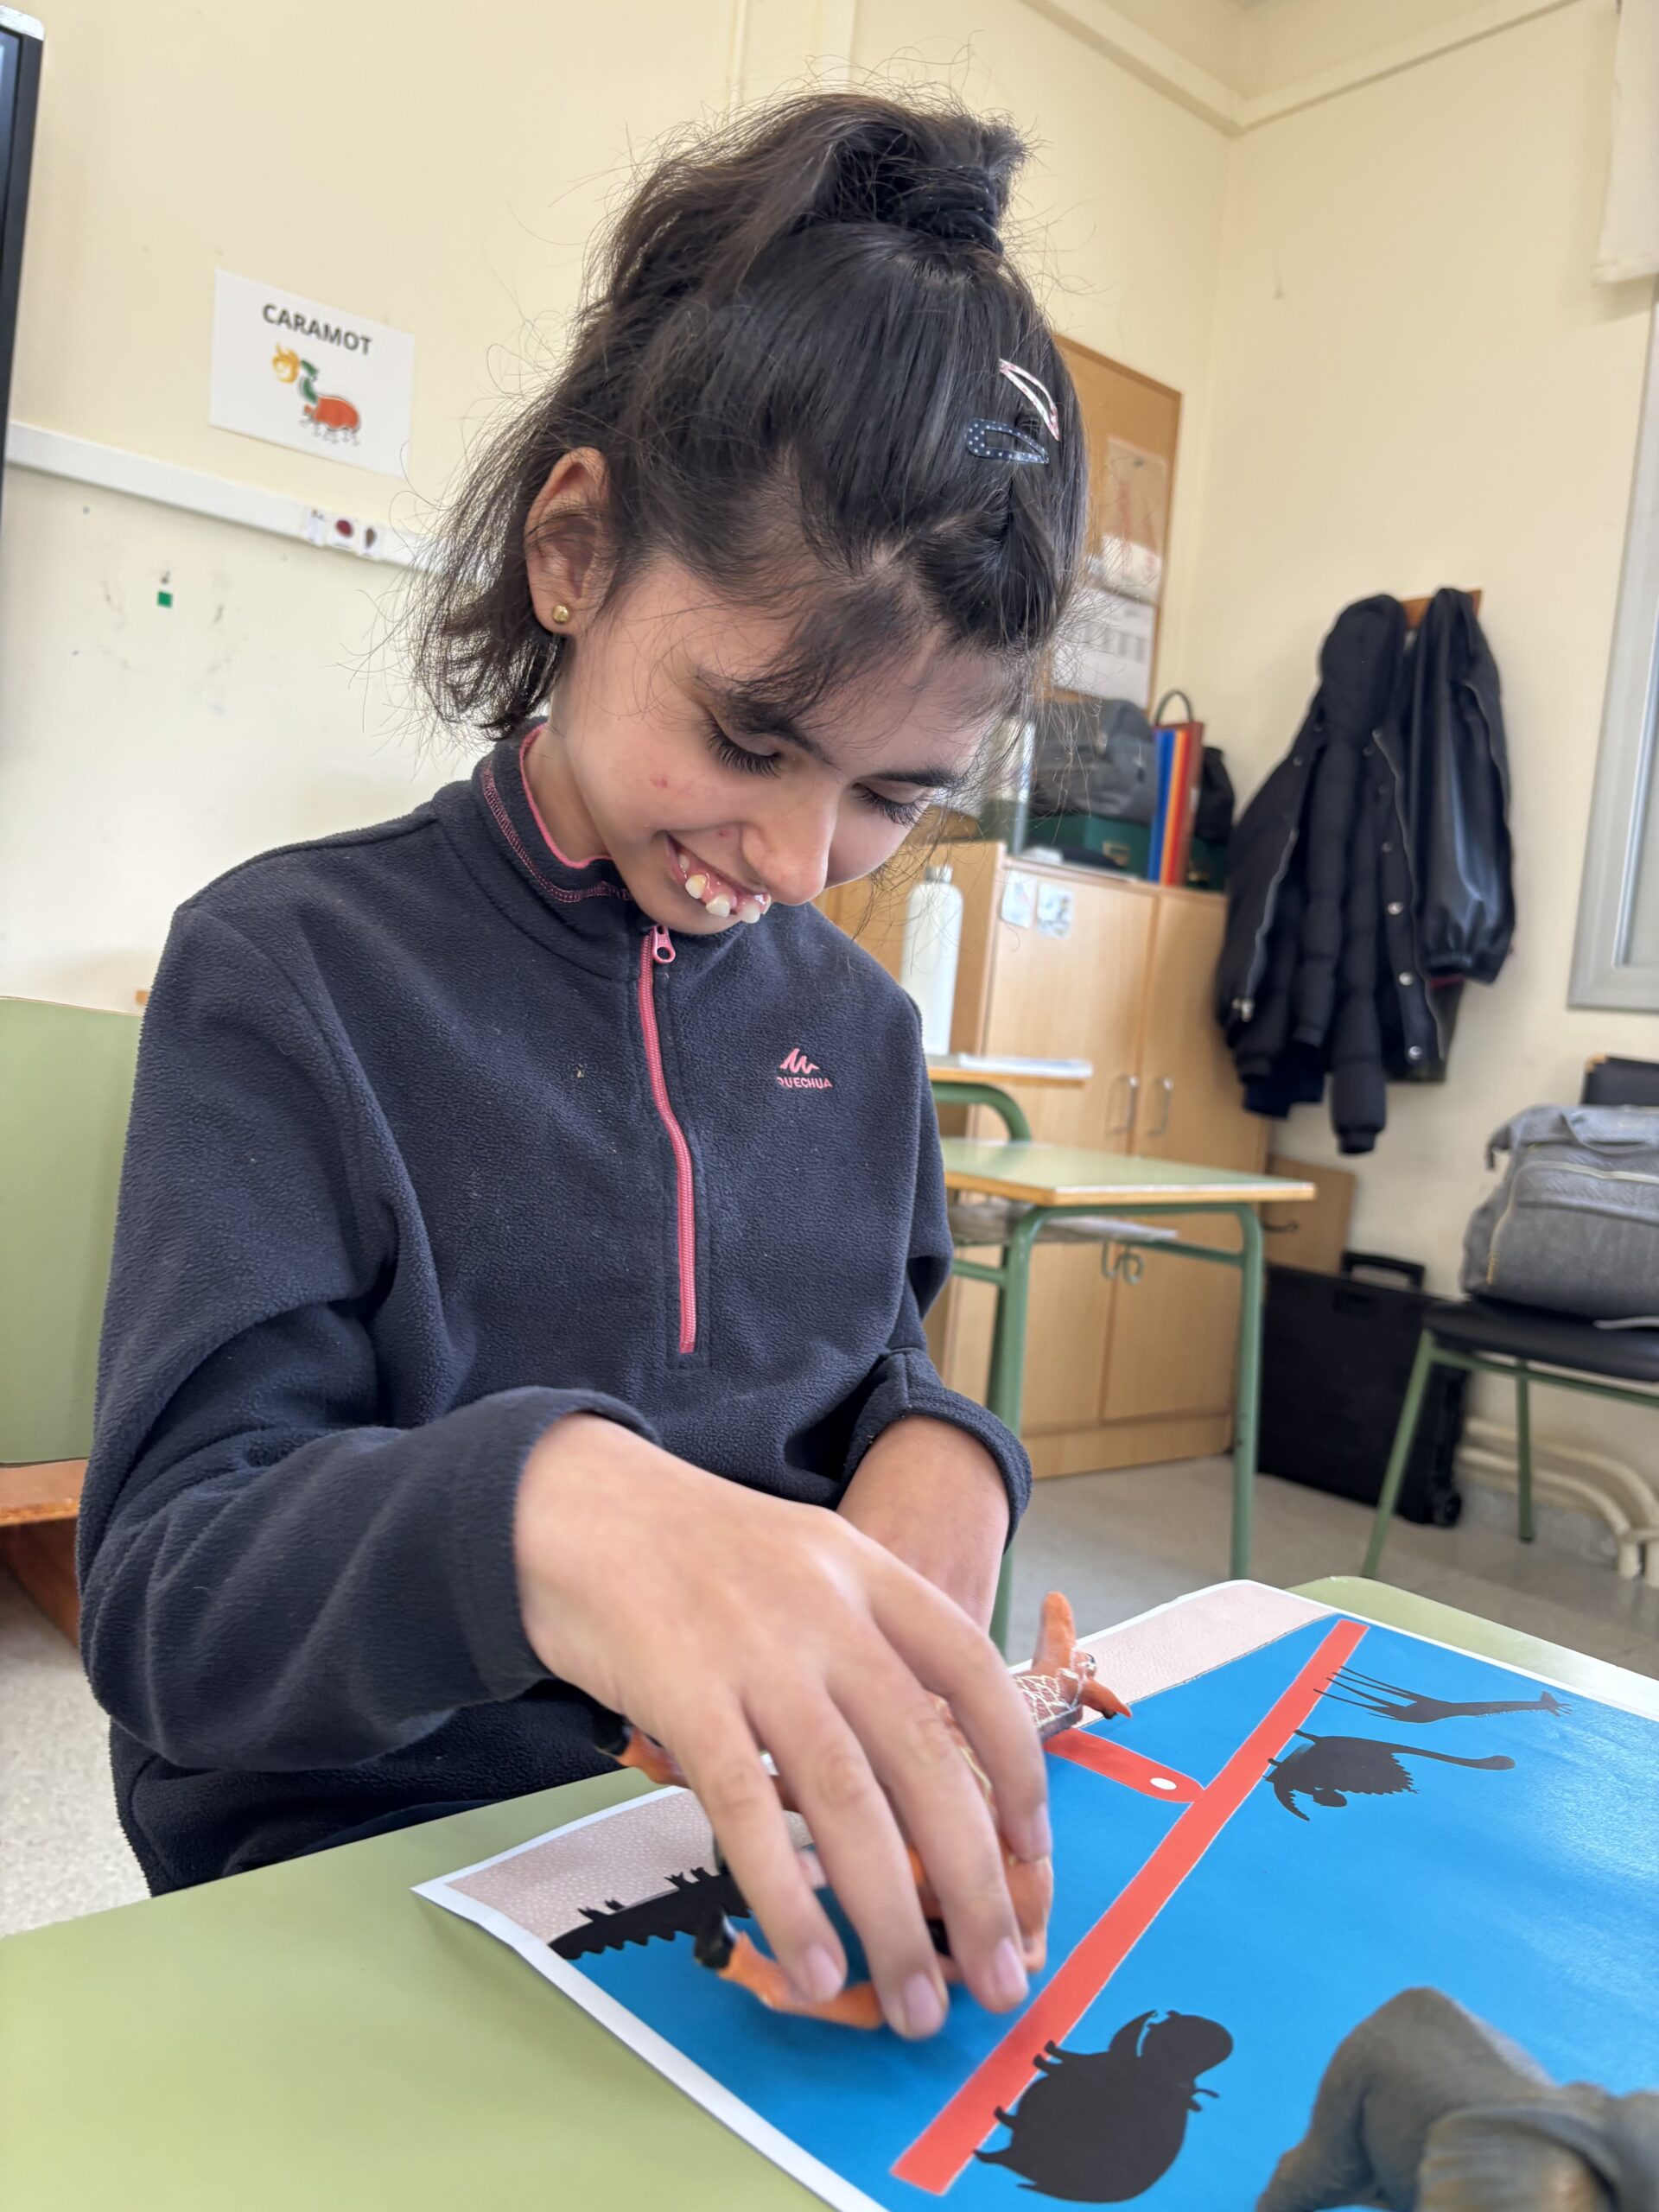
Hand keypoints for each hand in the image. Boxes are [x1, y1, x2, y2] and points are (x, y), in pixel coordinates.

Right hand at [513, 1415, 1049, 2037]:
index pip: (972, 1670)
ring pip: (847, 1800)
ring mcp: (755, 1652)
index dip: (1016, 1763)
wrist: (573, 1504)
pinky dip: (789, 1896)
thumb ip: (861, 1641)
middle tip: (999, 1976)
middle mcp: (825, 1611)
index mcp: (866, 1572)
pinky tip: (816, 1961)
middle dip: (974, 1881)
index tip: (1033, 1851)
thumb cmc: (691, 1552)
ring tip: (918, 2002)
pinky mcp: (682, 1694)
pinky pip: (746, 1811)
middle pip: (924, 1756)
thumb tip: (921, 1771)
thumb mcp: (802, 1563)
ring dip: (890, 1915)